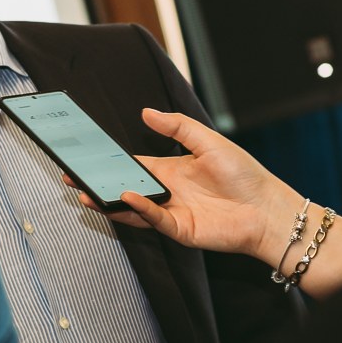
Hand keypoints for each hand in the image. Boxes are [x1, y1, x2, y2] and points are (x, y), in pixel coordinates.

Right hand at [68, 109, 300, 262]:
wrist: (268, 208)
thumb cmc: (244, 174)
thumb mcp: (209, 141)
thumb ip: (177, 127)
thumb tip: (146, 112)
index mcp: (170, 170)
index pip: (131, 165)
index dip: (108, 161)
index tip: (85, 155)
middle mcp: (166, 192)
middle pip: (124, 187)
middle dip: (98, 184)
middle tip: (73, 176)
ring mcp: (170, 213)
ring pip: (131, 208)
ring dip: (108, 202)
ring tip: (86, 193)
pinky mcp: (179, 230)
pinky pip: (153, 219)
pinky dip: (138, 209)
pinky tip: (126, 197)